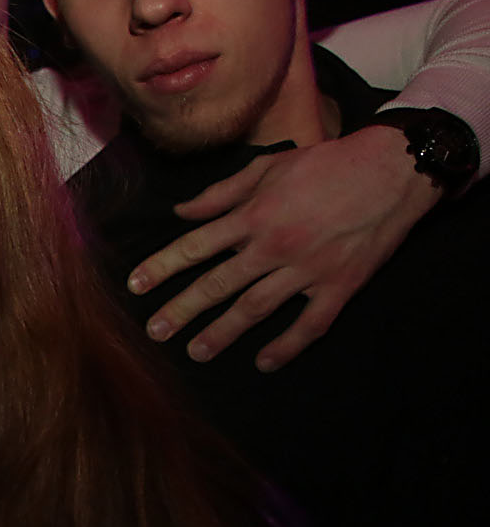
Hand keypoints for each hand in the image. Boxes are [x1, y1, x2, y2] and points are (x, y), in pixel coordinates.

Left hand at [128, 123, 439, 370]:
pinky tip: (264, 362)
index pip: (195, 246)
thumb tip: (181, 211)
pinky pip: (309, 324)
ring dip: (222, 333)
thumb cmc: (326, 164)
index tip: (135, 286)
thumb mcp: (268, 166)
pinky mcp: (339, 285)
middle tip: (155, 332)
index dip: (162, 267)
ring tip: (196, 352)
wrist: (392, 170)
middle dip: (182, 310)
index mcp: (253, 215)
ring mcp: (307, 269)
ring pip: (255, 308)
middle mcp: (273, 246)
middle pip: (217, 284)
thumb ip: (221, 193)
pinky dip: (286, 346)